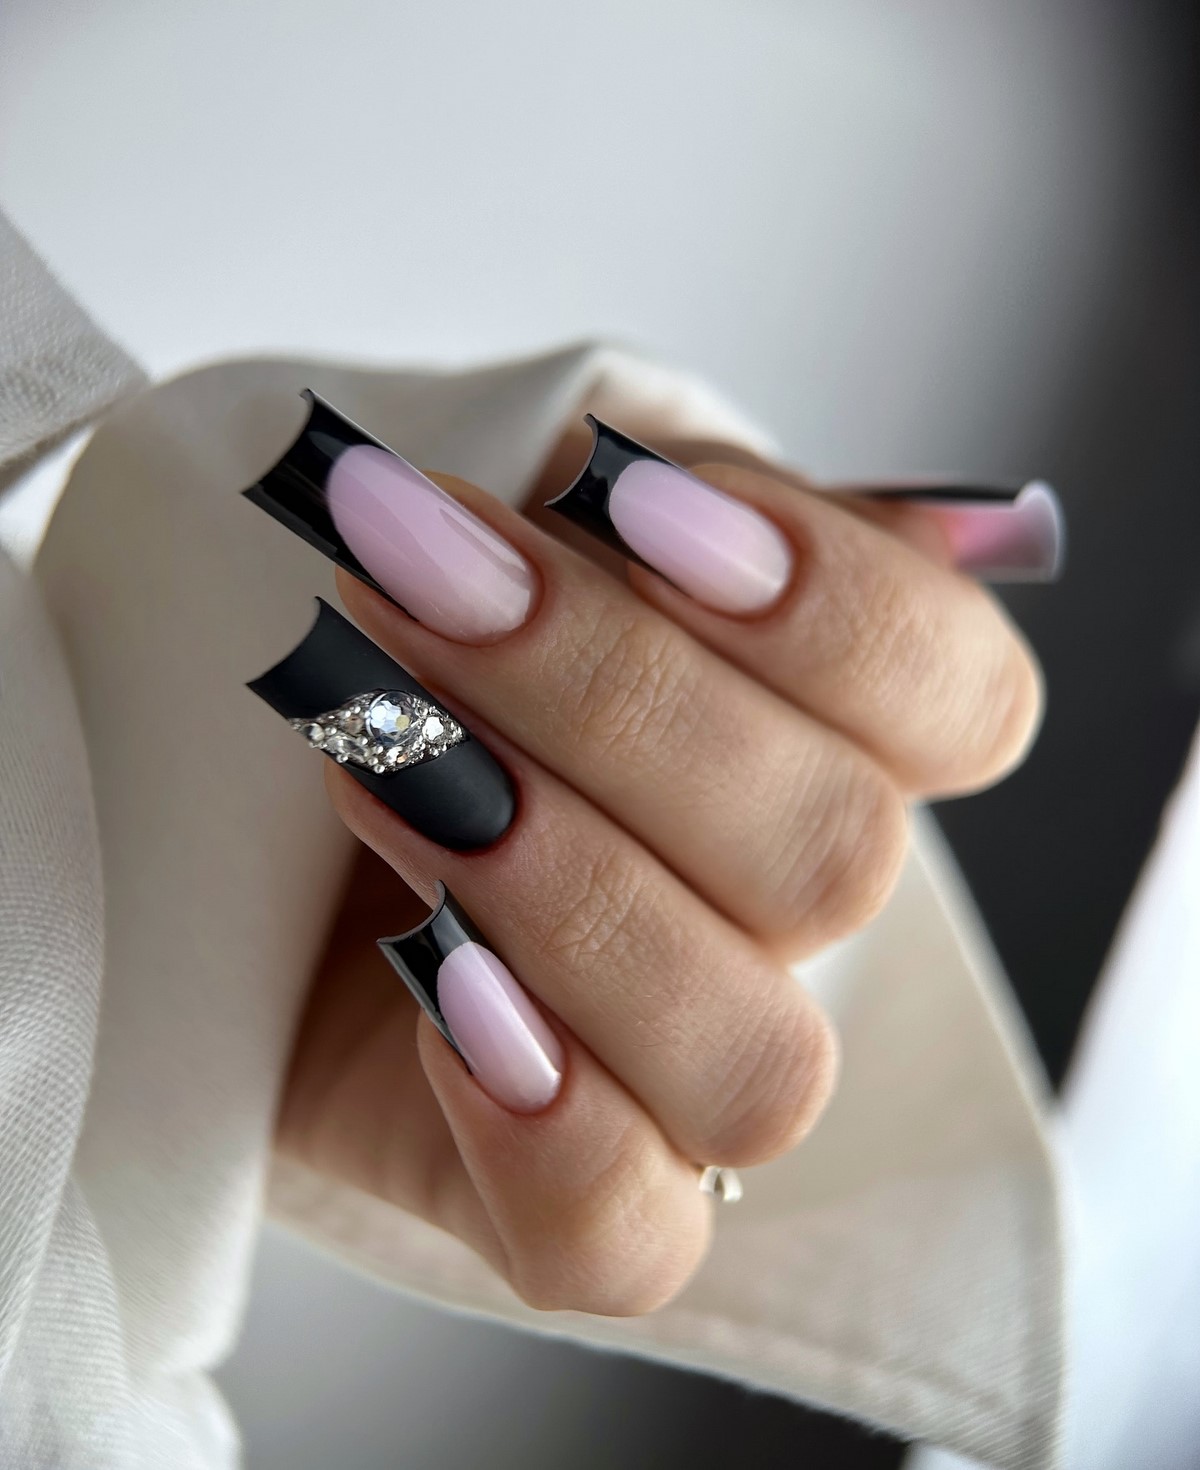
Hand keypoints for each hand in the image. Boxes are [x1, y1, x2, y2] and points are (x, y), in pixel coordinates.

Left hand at [271, 419, 1041, 1315]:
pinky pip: (622, 1239)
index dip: (834, 606)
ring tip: (374, 762)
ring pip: (756, 1065)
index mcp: (826, 740)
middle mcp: (785, 921)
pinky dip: (541, 1123)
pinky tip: (433, 982)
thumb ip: (656, 503)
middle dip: (617, 703)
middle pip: (837, 860)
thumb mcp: (525, 532)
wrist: (247, 816)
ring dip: (568, 895)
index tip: (632, 497)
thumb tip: (788, 496)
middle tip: (426, 589)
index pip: (959, 698)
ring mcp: (686, 1075)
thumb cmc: (411, 642)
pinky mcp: (564, 1198)